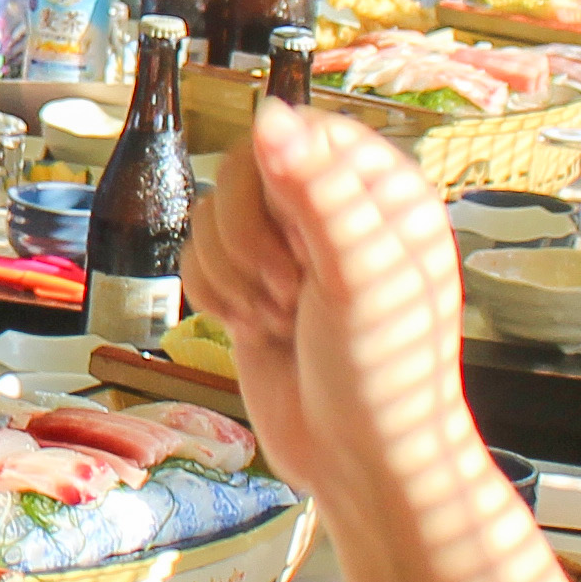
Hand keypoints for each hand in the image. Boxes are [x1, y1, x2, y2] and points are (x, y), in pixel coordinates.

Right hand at [200, 104, 469, 520]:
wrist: (360, 466)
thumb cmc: (385, 378)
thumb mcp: (359, 278)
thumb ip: (317, 193)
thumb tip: (268, 116)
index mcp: (382, 191)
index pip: (298, 133)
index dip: (278, 185)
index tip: (298, 245)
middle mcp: (337, 212)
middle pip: (245, 172)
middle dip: (250, 244)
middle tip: (292, 295)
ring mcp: (290, 252)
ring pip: (212, 218)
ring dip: (232, 277)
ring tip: (281, 319)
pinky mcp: (251, 288)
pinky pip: (195, 259)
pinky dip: (212, 298)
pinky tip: (254, 331)